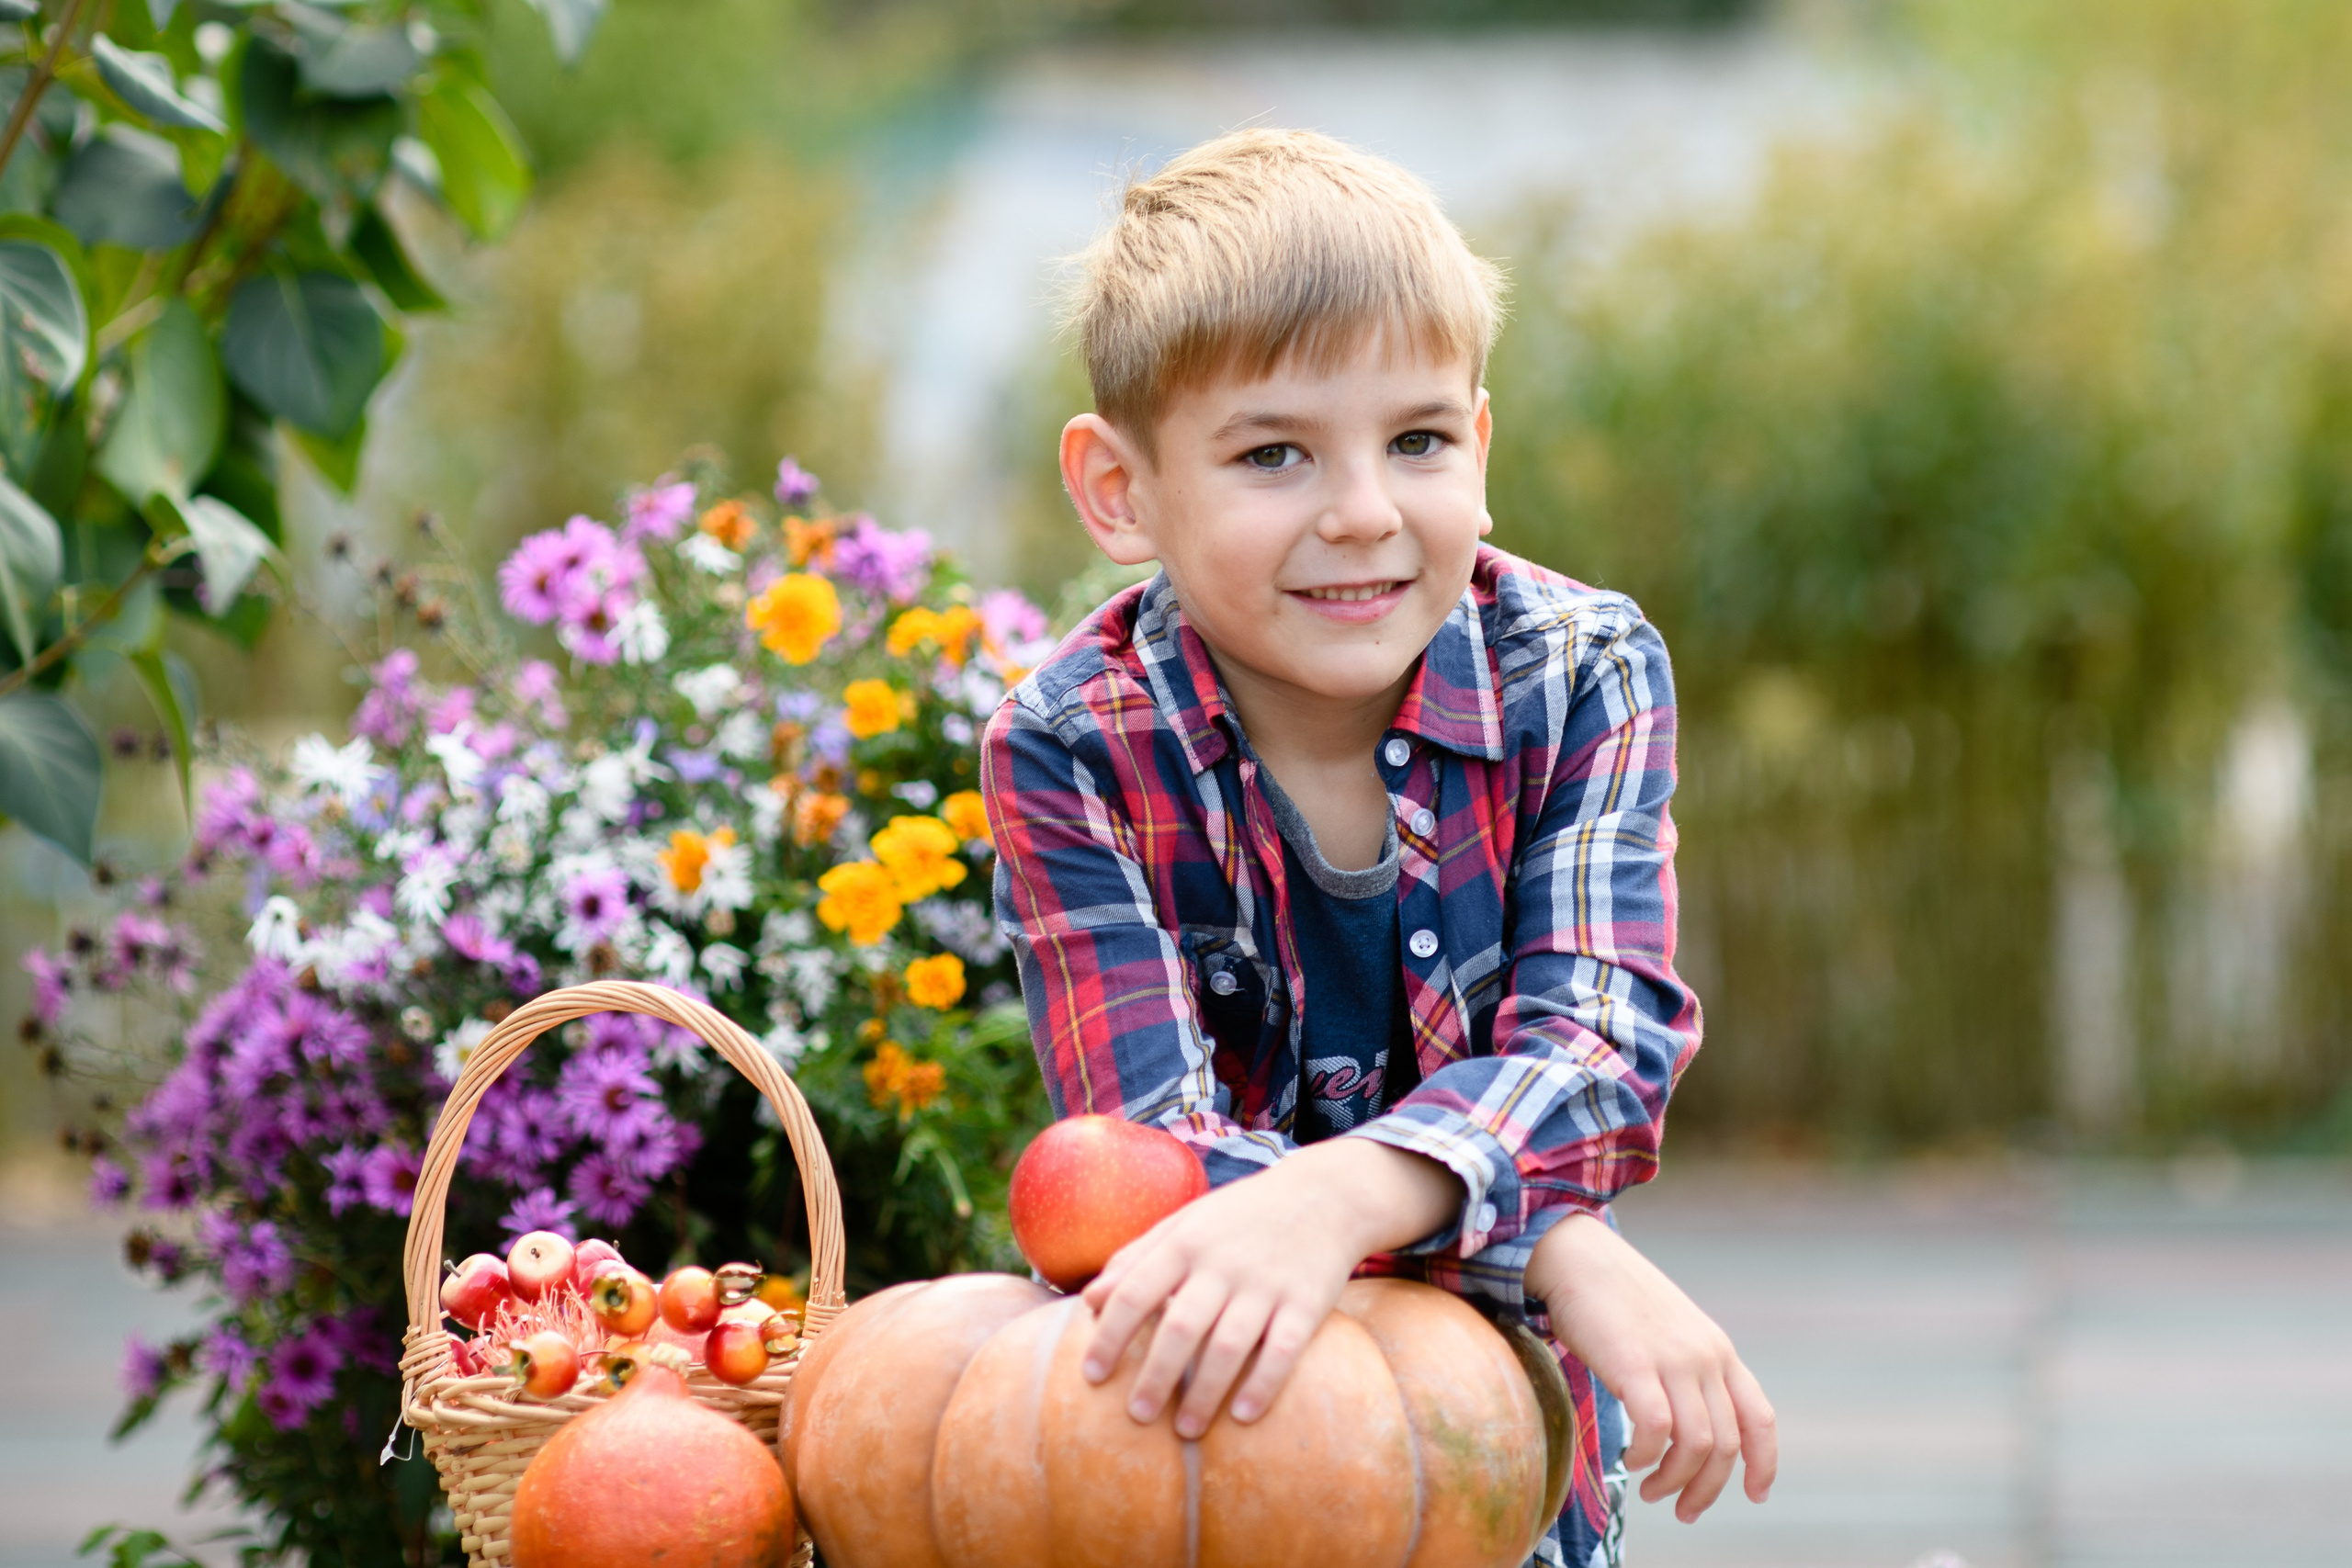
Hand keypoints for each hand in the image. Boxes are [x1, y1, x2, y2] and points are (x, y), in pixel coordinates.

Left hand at [1078, 1138, 1459, 1439]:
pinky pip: (1282, 1350)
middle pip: (1179, 1327)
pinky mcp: (1307, 1303)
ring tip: (1184, 1430)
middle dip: (1155, 1376)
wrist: (1324, 1195)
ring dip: (1204, 1393)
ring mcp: (1266, 1284)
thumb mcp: (1185, 1223)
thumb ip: (1137, 1259)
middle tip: (1136, 1416)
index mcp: (1185, 1243)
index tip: (1092, 1376)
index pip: (1135, 1293)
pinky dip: (1262, 1385)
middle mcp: (1223, 1264)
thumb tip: (1090, 1301)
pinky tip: (1242, 1415)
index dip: (1110, 1337)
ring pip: (1228, 1346)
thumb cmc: (1240, 1217)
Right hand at [1526, 1212, 1776, 1521]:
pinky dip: (1646, 1457)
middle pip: (1726, 1445)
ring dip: (1675, 1481)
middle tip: (1681, 1510)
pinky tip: (1630, 1461)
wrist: (1577, 1256)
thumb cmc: (1615, 1299)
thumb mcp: (1670, 1333)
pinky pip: (1656, 1429)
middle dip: (1706, 1489)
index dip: (1764, 1464)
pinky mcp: (1635, 1364)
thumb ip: (1687, 1371)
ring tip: (1650, 1491)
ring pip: (1697, 1445)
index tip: (1754, 1494)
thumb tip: (1686, 1427)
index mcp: (1719, 1351)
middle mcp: (1705, 1358)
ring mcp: (1673, 1360)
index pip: (1760, 1418)